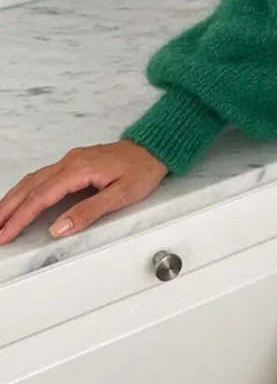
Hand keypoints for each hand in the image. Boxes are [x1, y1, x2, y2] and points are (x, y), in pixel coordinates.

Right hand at [0, 141, 168, 245]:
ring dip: (13, 199)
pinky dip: (26, 190)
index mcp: (79, 169)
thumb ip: (88, 212)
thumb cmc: (142, 172)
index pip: (42, 197)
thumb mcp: (121, 195)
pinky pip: (42, 176)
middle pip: (30, 186)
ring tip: (0, 218)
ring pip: (33, 179)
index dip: (21, 218)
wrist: (155, 148)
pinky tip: (19, 199)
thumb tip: (58, 228)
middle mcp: (69, 161)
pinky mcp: (73, 161)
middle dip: (8, 209)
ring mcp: (70, 160)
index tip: (5, 234)